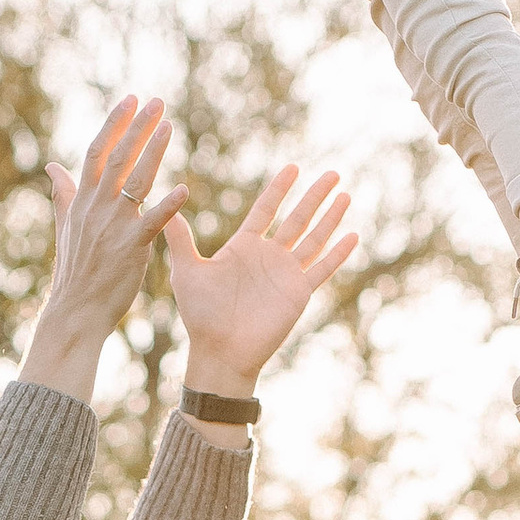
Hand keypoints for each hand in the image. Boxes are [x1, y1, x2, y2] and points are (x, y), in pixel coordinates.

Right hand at [19, 98, 187, 403]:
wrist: (75, 311)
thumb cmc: (75, 271)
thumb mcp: (65, 227)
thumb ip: (63, 194)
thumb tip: (52, 166)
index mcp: (82, 200)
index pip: (97, 151)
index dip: (114, 124)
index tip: (130, 100)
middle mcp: (97, 207)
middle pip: (118, 157)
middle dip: (137, 127)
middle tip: (157, 102)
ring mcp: (113, 226)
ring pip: (135, 180)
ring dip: (153, 151)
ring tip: (170, 126)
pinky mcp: (131, 248)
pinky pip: (152, 222)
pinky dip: (168, 206)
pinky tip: (184, 189)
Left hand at [164, 164, 357, 397]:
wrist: (220, 351)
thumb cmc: (200, 315)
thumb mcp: (187, 271)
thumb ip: (180, 239)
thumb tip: (167, 205)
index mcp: (244, 247)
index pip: (266, 209)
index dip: (280, 188)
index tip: (293, 168)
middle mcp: (268, 256)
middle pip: (297, 218)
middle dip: (314, 196)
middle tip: (333, 173)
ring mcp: (286, 275)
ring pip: (314, 238)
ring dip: (330, 217)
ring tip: (345, 194)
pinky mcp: (298, 294)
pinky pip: (322, 269)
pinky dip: (338, 253)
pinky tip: (352, 235)